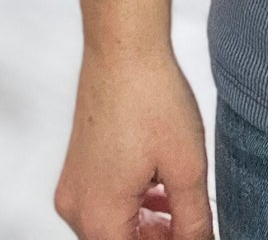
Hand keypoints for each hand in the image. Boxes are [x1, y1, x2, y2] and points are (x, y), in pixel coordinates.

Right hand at [53, 42, 213, 237]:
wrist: (123, 46)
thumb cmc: (154, 99)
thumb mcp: (186, 167)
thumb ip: (194, 222)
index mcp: (99, 217)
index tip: (195, 233)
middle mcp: (75, 209)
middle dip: (159, 238)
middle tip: (195, 224)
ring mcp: (72, 187)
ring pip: (113, 226)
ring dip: (149, 225)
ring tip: (185, 208)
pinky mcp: (77, 167)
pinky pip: (105, 203)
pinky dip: (134, 205)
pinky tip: (163, 191)